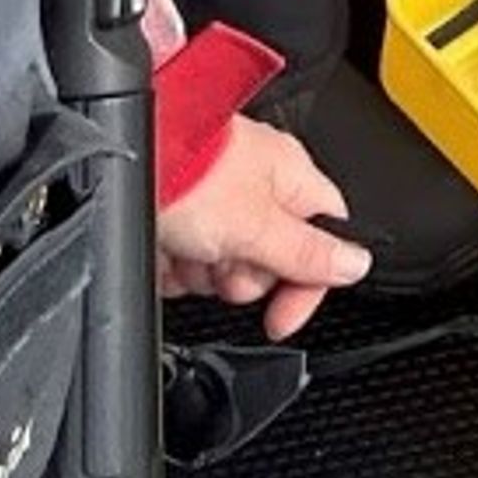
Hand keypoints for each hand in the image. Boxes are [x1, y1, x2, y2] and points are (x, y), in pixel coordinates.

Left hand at [155, 112, 366, 341]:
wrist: (120, 158)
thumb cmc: (187, 167)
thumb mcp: (257, 224)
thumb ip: (309, 252)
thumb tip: (358, 264)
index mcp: (290, 177)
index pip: (323, 241)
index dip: (306, 286)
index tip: (281, 319)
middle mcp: (255, 186)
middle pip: (269, 263)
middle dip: (241, 276)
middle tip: (224, 259)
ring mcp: (213, 202)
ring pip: (223, 268)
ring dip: (202, 271)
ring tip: (186, 245)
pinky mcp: (177, 217)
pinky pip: (186, 263)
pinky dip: (173, 265)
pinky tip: (164, 247)